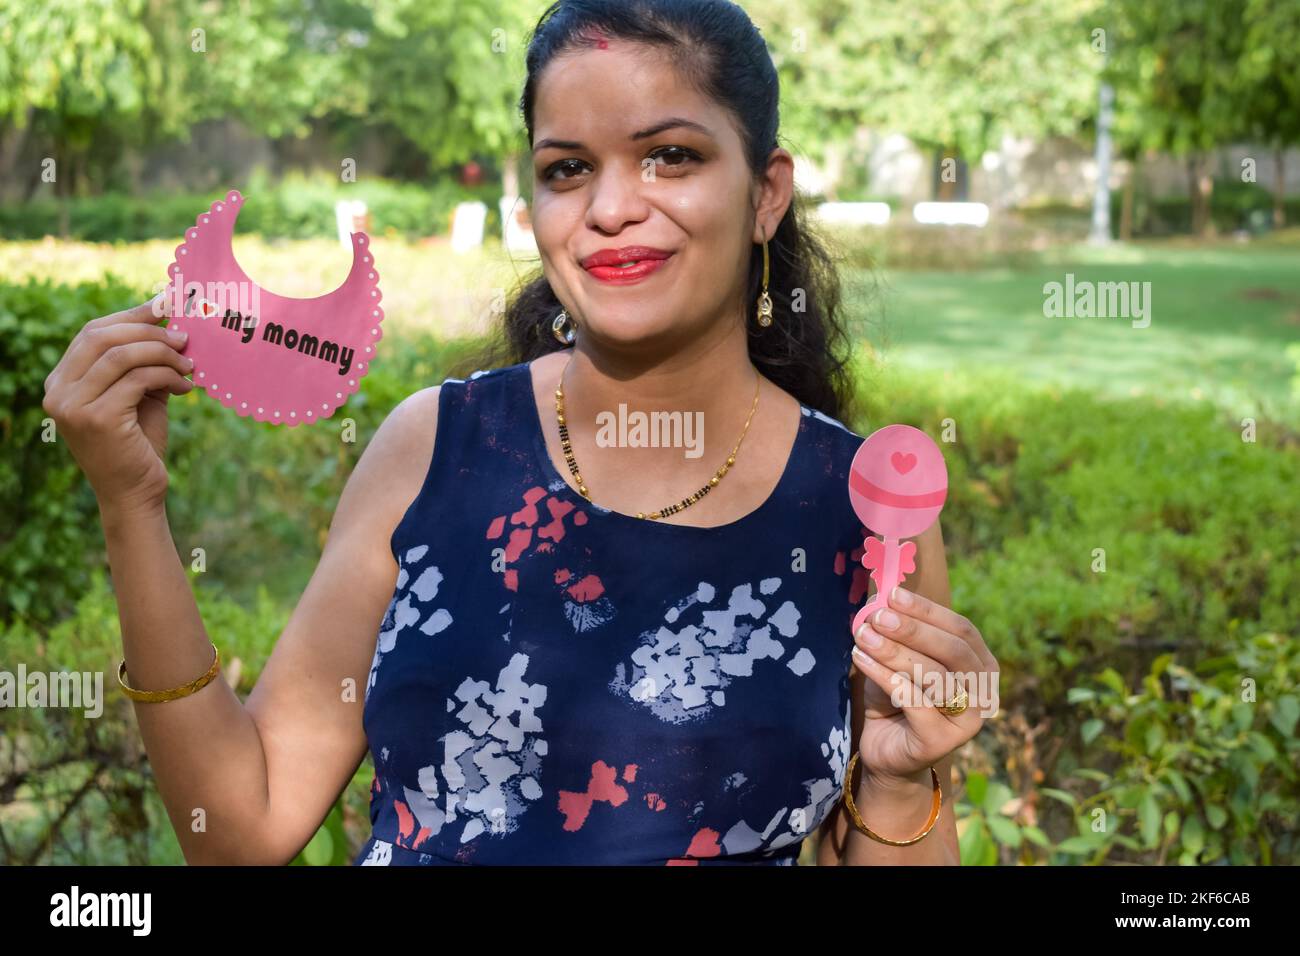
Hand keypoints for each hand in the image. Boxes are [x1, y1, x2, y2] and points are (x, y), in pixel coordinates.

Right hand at [42, 294, 193, 515]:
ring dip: (163, 354)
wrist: (135, 493)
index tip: (165, 306)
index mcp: (61, 381)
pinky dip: (167, 376)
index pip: (93, 332)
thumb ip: (142, 363)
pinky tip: (185, 387)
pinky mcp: (96, 418)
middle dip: (149, 332)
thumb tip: (169, 323)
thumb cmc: (138, 443)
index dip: (131, 316)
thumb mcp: (137, 395)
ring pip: (122, 356)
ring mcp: (72, 405)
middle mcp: (58, 391)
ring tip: (190, 364)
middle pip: (103, 337)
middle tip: (185, 337)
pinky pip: (138, 379)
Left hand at [850, 585, 998, 785]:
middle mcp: (984, 692)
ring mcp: (968, 720)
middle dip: (914, 630)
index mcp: (981, 665)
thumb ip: (894, 630)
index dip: (928, 610)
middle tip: (878, 616)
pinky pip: (914, 701)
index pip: (962, 629)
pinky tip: (860, 660)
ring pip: (933, 676)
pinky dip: (885, 677)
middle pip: (954, 651)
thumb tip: (878, 595)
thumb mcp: (896, 658)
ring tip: (862, 636)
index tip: (893, 595)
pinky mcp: (942, 741)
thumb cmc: (897, 698)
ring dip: (894, 652)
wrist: (887, 751)